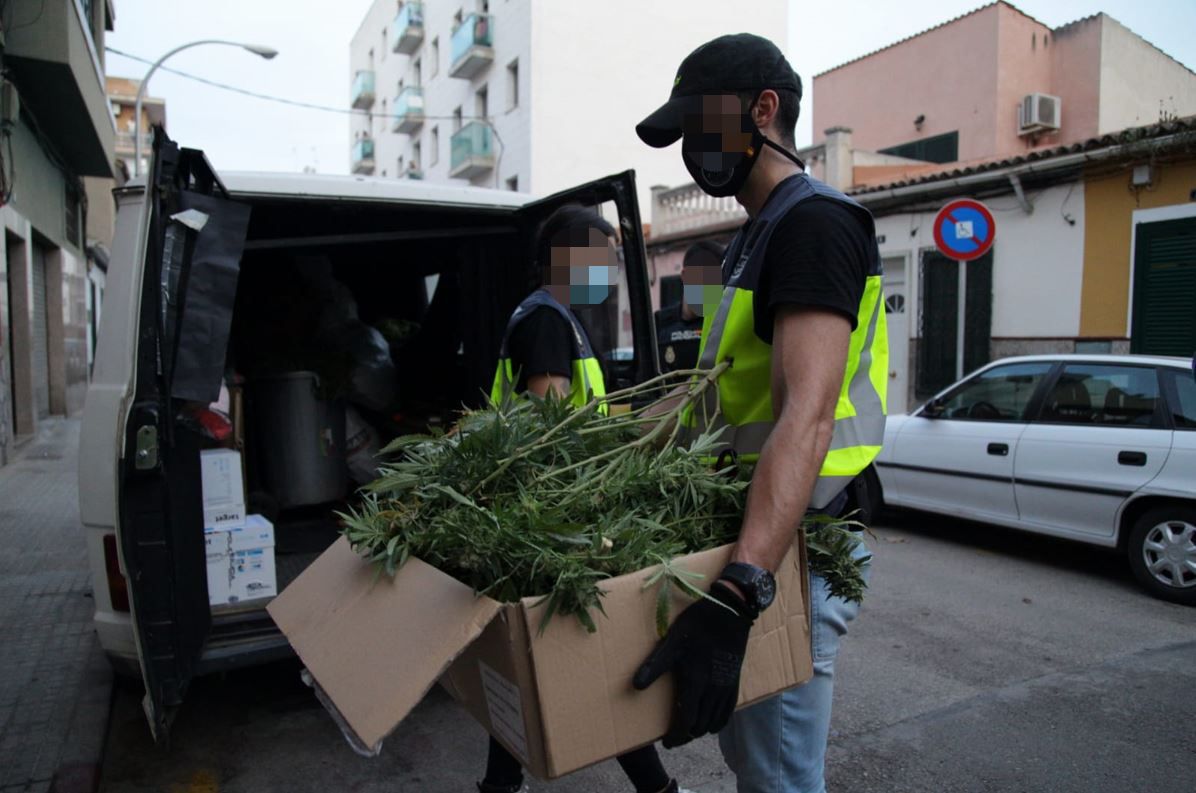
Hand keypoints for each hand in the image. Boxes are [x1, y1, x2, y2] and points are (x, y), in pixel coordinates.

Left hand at [632, 582, 753, 746]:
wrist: (729, 612)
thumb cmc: (697, 625)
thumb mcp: (671, 643)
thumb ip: (654, 666)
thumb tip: (635, 686)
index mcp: (695, 683)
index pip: (685, 722)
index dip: (675, 737)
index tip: (666, 743)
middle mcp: (712, 691)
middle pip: (699, 726)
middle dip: (685, 735)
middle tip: (674, 735)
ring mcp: (726, 687)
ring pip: (713, 722)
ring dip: (700, 730)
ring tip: (688, 729)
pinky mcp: (735, 681)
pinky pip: (728, 712)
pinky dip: (718, 723)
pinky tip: (711, 723)